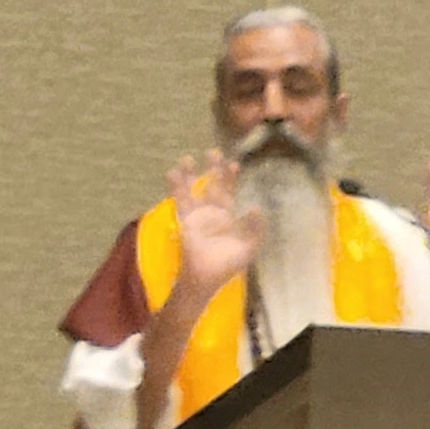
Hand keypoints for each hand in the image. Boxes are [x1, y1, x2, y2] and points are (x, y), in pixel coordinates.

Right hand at [167, 150, 264, 299]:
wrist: (207, 277)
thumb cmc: (228, 265)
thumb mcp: (250, 247)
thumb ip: (256, 228)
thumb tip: (257, 207)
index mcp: (228, 216)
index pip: (230, 191)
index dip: (231, 178)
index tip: (234, 163)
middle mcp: (212, 212)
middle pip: (212, 185)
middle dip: (213, 169)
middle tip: (213, 151)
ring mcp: (197, 215)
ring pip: (193, 189)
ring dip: (189, 174)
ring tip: (186, 158)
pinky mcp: (186, 220)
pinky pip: (180, 200)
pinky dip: (176, 187)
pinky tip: (172, 173)